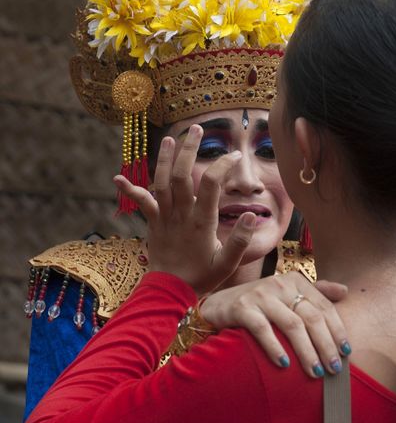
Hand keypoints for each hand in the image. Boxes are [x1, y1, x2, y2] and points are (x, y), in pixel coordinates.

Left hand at [114, 126, 254, 293]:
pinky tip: (118, 178)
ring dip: (163, 158)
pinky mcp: (153, 223)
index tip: (235, 155)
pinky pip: (140, 203)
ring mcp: (164, 218)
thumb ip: (240, 240)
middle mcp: (181, 215)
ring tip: (169, 138)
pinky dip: (129, 190)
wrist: (169, 293)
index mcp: (202, 222)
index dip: (223, 165)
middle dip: (189, 149)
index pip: (211, 184)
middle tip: (198, 129)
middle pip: (182, 174)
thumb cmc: (202, 278)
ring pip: (161, 181)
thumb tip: (250, 216)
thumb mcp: (228, 264)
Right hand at [200, 273, 350, 376]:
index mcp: (296, 280)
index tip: (347, 352)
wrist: (218, 305)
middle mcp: (281, 284)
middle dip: (326, 345)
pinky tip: (284, 364)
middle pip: (312, 318)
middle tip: (334, 368)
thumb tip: (345, 291)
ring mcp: (261, 295)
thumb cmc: (259, 303)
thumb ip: (316, 291)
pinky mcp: (242, 307)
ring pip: (292, 325)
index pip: (324, 307)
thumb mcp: (287, 293)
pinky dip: (275, 348)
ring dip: (307, 351)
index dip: (338, 330)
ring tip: (315, 372)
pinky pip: (263, 329)